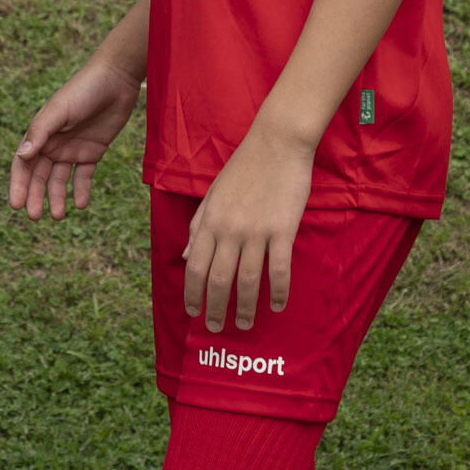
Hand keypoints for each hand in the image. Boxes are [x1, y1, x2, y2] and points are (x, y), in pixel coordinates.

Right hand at [8, 59, 141, 218]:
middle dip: (36, 196)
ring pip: (60, 180)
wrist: (116, 79)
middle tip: (35, 217)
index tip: (16, 205)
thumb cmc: (83, 90)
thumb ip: (41, 132)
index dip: (18, 185)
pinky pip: (84, 175)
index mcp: (40, 134)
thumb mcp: (60, 110)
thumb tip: (22, 155)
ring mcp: (73, 149)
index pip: (23, 164)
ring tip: (58, 216)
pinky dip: (81, 190)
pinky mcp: (93, 151)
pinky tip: (80, 204)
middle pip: (40, 176)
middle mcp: (53, 144)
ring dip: (57, 197)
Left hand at [183, 120, 314, 330]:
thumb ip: (199, 225)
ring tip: (244, 323)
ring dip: (244, 307)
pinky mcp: (282, 230)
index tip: (193, 312)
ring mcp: (256, 231)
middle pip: (219, 280)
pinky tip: (277, 305)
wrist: (277, 142)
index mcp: (210, 221)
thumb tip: (187, 254)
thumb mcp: (213, 194)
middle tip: (216, 327)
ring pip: (247, 280)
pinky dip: (277, 292)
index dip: (192, 294)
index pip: (195, 267)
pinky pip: (279, 269)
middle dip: (215, 308)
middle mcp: (229, 230)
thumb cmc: (244, 166)